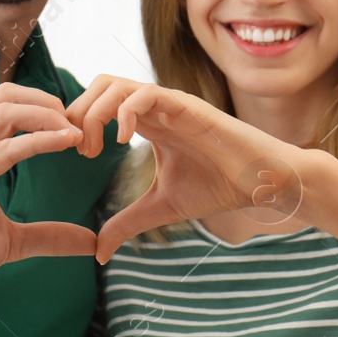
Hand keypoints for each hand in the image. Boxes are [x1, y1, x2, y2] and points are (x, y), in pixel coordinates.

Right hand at [0, 83, 94, 300]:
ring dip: (46, 116)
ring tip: (74, 133)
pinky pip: (0, 150)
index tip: (77, 131)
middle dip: (47, 102)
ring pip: (3, 111)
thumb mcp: (10, 242)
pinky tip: (62, 143)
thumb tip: (90, 244)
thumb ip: (48, 236)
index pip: (9, 106)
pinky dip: (36, 142)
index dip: (45, 109)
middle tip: (78, 125)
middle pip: (6, 96)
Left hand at [66, 74, 302, 261]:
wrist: (260, 182)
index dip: (79, 123)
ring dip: (94, 112)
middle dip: (79, 114)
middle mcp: (154, 107)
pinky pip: (145, 93)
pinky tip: (123, 142)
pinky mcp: (187, 106)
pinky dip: (124, 112)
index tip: (77, 156)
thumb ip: (127, 223)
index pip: (99, 103)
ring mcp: (169, 103)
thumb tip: (99, 252)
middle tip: (81, 151)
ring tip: (96, 147)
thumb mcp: (161, 207)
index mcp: (146, 122)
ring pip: (115, 84)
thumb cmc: (217, 187)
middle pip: (100, 85)